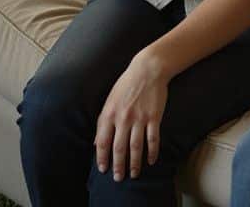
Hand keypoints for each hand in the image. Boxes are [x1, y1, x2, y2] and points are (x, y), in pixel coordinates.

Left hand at [95, 55, 168, 181]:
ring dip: (134, 163)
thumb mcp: (109, 100)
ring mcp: (139, 118)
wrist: (148, 70)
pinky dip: (152, 152)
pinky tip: (151, 161)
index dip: (102, 158)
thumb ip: (102, 121)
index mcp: (109, 114)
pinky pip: (153, 139)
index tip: (103, 169)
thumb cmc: (127, 84)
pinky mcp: (154, 117)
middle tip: (118, 178)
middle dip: (118, 166)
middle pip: (119, 148)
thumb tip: (95, 142)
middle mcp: (123, 118)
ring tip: (134, 174)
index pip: (102, 142)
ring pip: (136, 147)